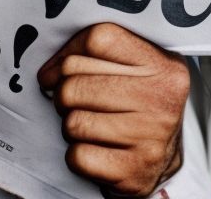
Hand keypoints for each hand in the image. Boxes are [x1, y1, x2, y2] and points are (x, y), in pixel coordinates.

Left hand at [37, 23, 188, 197]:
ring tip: (89, 128)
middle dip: (63, 94)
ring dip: (70, 126)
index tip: (57, 70)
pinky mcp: (135, 172)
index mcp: (161, 65)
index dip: (66, 53)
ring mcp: (151, 137)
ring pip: (73, 120)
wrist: (160, 163)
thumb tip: (49, 69)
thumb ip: (97, 53)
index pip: (97, 40)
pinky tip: (95, 150)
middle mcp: (162, 98)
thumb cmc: (135, 109)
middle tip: (73, 104)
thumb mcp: (131, 70)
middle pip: (74, 82)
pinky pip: (78, 156)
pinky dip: (76, 156)